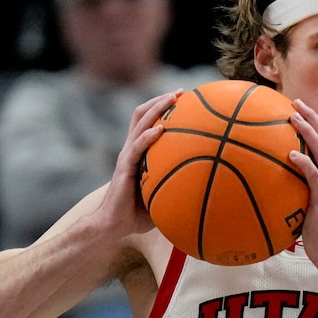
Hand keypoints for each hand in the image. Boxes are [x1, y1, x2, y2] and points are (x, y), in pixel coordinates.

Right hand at [103, 89, 184, 236]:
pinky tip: (161, 129)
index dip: (162, 108)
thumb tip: (204, 189)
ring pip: (140, 123)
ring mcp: (127, 156)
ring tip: (173, 98)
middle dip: (161, 100)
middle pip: (143, 114)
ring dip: (157, 108)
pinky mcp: (124, 167)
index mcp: (138, 153)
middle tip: (181, 92)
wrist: (113, 225)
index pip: (148, 122)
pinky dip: (148, 136)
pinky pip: (137, 147)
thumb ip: (175, 187)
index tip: (184, 100)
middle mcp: (131, 149)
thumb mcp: (160, 197)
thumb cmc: (136, 215)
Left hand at [288, 99, 317, 267]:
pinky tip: (290, 154)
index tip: (300, 107)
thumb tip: (276, 178)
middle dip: (312, 118)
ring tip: (293, 118)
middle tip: (295, 103)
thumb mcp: (310, 203)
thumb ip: (300, 188)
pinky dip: (304, 163)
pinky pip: (314, 176)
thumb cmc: (317, 230)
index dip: (316, 122)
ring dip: (308, 132)